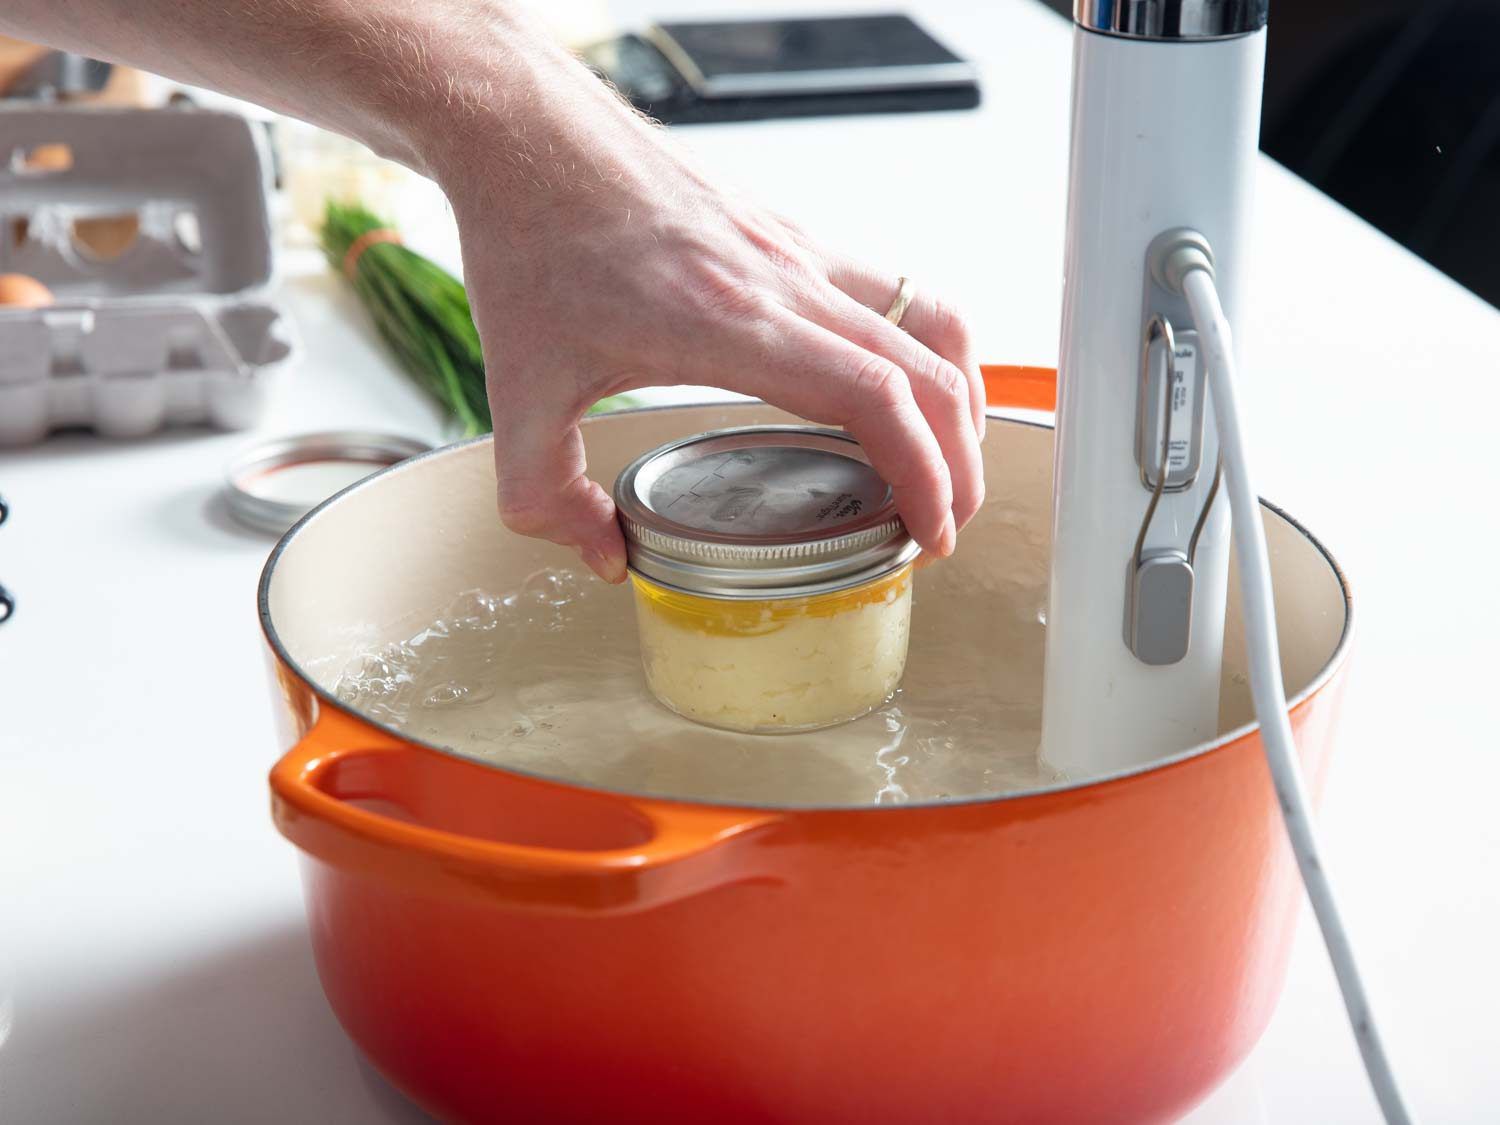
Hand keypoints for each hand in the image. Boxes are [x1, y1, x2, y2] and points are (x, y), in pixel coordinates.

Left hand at [426, 29, 985, 582]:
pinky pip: (894, 291)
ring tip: (947, 459)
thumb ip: (546, 494)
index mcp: (731, 324)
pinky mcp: (791, 232)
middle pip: (927, 370)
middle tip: (945, 523)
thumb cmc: (531, 241)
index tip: (929, 534)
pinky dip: (924, 347)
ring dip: (959, 397)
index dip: (924, 475)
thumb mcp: (517, 390)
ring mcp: (797, 250)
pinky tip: (899, 386)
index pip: (875, 398)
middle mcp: (784, 281)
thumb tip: (605, 555)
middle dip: (958, 459)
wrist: (532, 132)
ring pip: (929, 320)